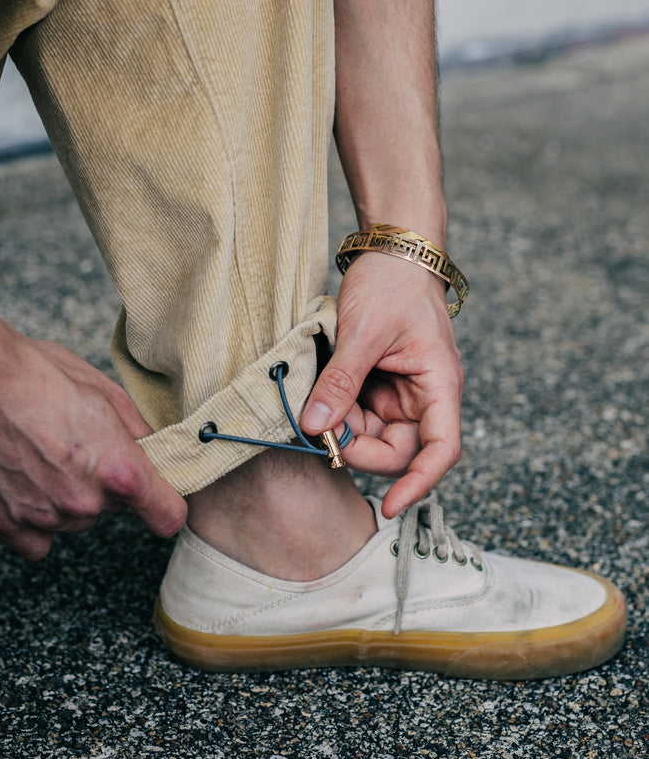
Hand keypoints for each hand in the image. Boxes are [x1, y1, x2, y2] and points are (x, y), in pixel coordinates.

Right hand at [0, 313, 186, 558]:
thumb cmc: (38, 374)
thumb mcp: (108, 394)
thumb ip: (141, 436)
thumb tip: (157, 455)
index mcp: (119, 471)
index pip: (168, 516)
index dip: (167, 503)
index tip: (161, 495)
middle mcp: (84, 502)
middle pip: (116, 510)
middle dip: (108, 484)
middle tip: (81, 446)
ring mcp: (43, 516)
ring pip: (77, 519)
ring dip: (71, 497)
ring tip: (47, 454)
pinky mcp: (7, 522)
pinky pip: (38, 540)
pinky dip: (38, 519)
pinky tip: (29, 484)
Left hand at [301, 252, 463, 518]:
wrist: (390, 252)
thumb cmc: (391, 284)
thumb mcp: (362, 332)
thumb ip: (340, 381)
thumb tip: (317, 428)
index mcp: (439, 385)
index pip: (441, 449)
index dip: (419, 483)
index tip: (390, 506)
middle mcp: (426, 398)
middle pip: (399, 451)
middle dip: (361, 447)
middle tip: (323, 430)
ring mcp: (402, 396)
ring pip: (373, 437)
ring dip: (344, 428)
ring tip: (321, 398)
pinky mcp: (380, 390)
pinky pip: (359, 418)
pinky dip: (338, 413)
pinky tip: (323, 393)